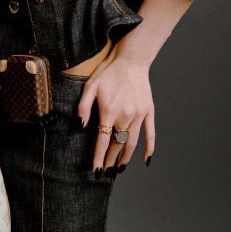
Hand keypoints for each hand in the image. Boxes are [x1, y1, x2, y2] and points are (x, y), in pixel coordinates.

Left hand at [76, 42, 154, 174]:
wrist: (131, 60)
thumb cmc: (108, 72)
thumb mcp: (90, 86)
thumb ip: (83, 107)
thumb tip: (80, 126)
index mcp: (108, 111)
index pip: (102, 141)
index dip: (98, 158)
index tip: (96, 172)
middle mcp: (125, 116)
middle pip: (117, 144)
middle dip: (110, 159)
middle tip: (105, 170)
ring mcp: (138, 115)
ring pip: (132, 142)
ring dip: (126, 157)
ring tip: (120, 167)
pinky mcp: (148, 111)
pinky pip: (150, 133)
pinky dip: (149, 148)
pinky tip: (146, 159)